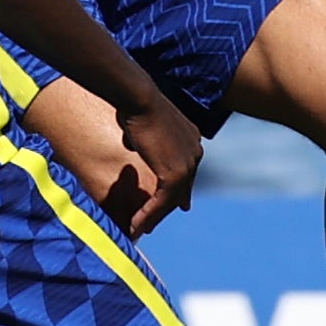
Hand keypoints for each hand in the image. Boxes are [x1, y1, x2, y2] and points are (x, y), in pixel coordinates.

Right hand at [115, 93, 201, 233]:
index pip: (184, 170)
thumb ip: (144, 138)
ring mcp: (187, 164)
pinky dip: (148, 215)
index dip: (177, 190)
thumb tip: (131, 142)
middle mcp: (195, 152)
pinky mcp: (175, 175)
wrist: (139, 97)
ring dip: (153, 216)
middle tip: (151, 224)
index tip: (176, 204)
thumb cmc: (135, 103)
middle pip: (180, 188)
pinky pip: (161, 202)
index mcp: (191, 138)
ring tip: (138, 228)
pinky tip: (136, 225)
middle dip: (166, 208)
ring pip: (170, 199)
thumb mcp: (143, 123)